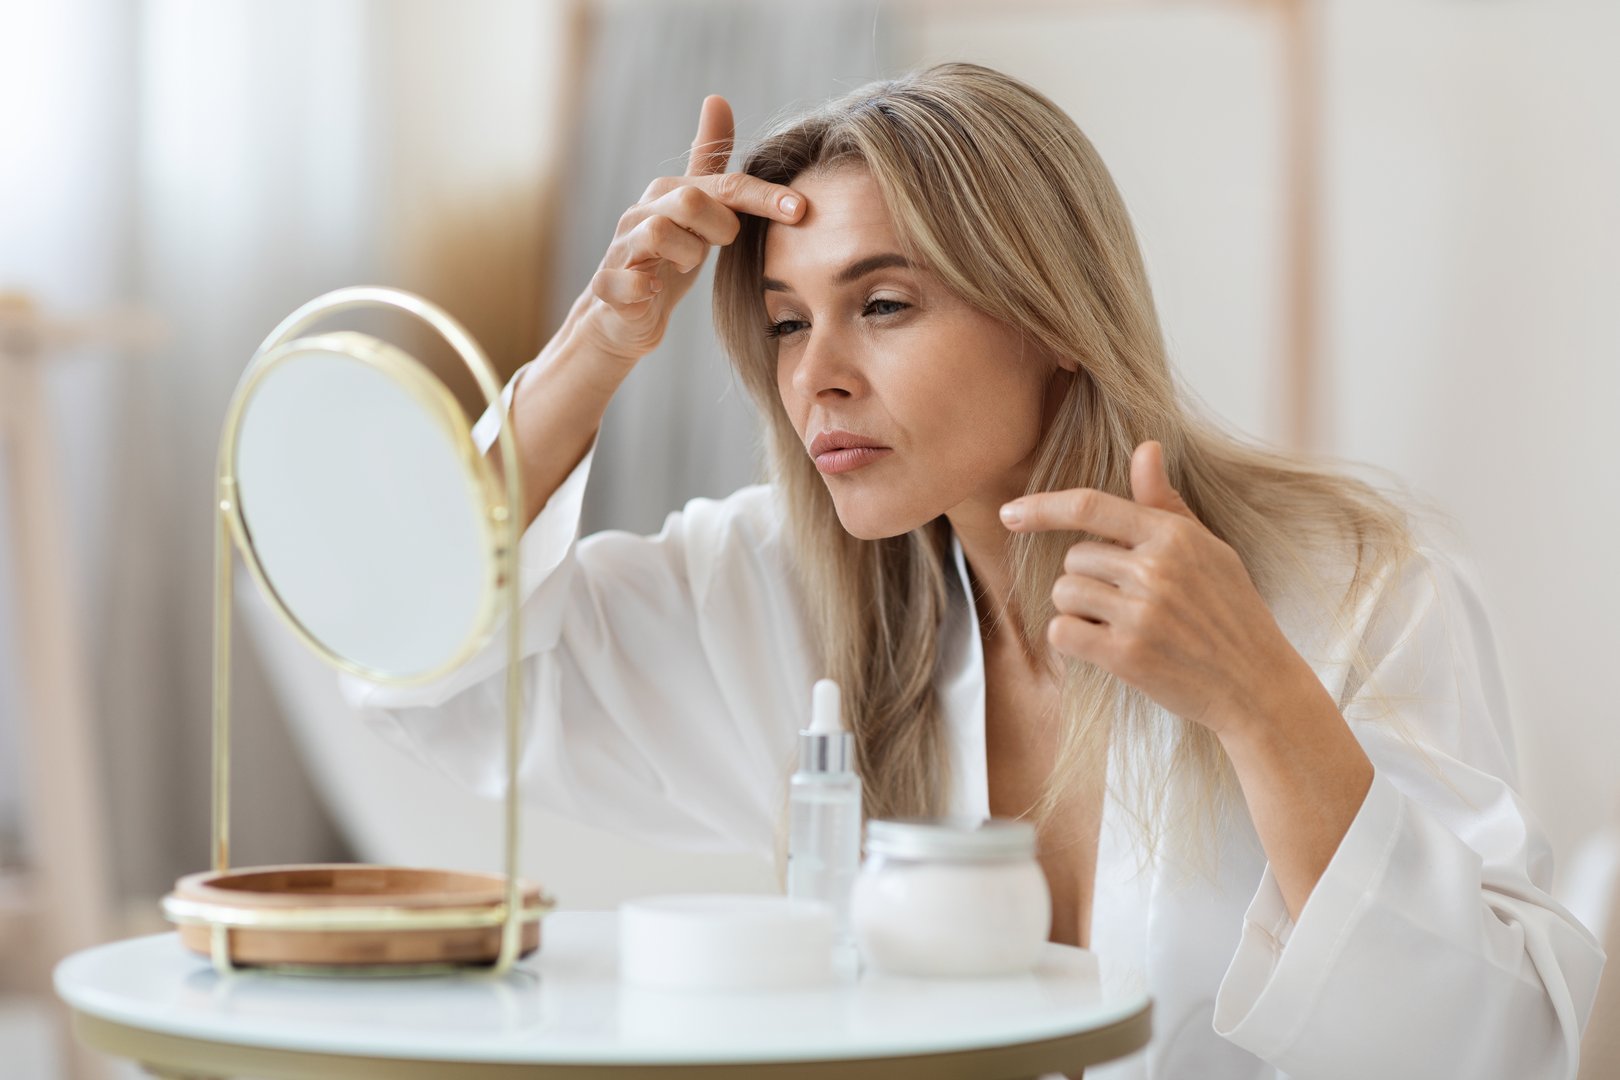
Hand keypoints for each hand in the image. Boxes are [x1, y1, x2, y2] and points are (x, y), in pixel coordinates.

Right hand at [578, 94, 806, 366]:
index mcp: (669, 192)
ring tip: (683, 267)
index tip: (801, 210)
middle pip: (691, 199)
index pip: (726, 185)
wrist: (622, 312)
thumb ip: (709, 162)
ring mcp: (622, 247)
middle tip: (719, 246)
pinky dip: (642, 287)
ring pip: (659, 233)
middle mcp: (642, 212)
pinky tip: (654, 290)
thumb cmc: (667, 258)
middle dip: (718, 227)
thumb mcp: (695, 209)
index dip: (765, 197)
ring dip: (685, 256)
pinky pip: (623, 281)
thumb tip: (717, 99)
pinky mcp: (608, 286)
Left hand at [999, 441, 1313, 737]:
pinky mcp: (1127, 656)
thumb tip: (1145, 446)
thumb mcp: (1208, 550)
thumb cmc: (1231, 613)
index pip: (1090, 506)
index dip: (1042, 508)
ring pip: (1064, 594)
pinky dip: (1072, 639)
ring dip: (1079, 610)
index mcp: (1174, 536)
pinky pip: (1062, 632)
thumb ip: (1165, 502)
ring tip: (1122, 625)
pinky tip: (1105, 646)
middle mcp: (1156, 569)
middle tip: (1127, 603)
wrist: (1257, 685)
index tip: (1009, 514)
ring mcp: (1142, 613)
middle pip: (1073, 558)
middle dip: (1087, 579)